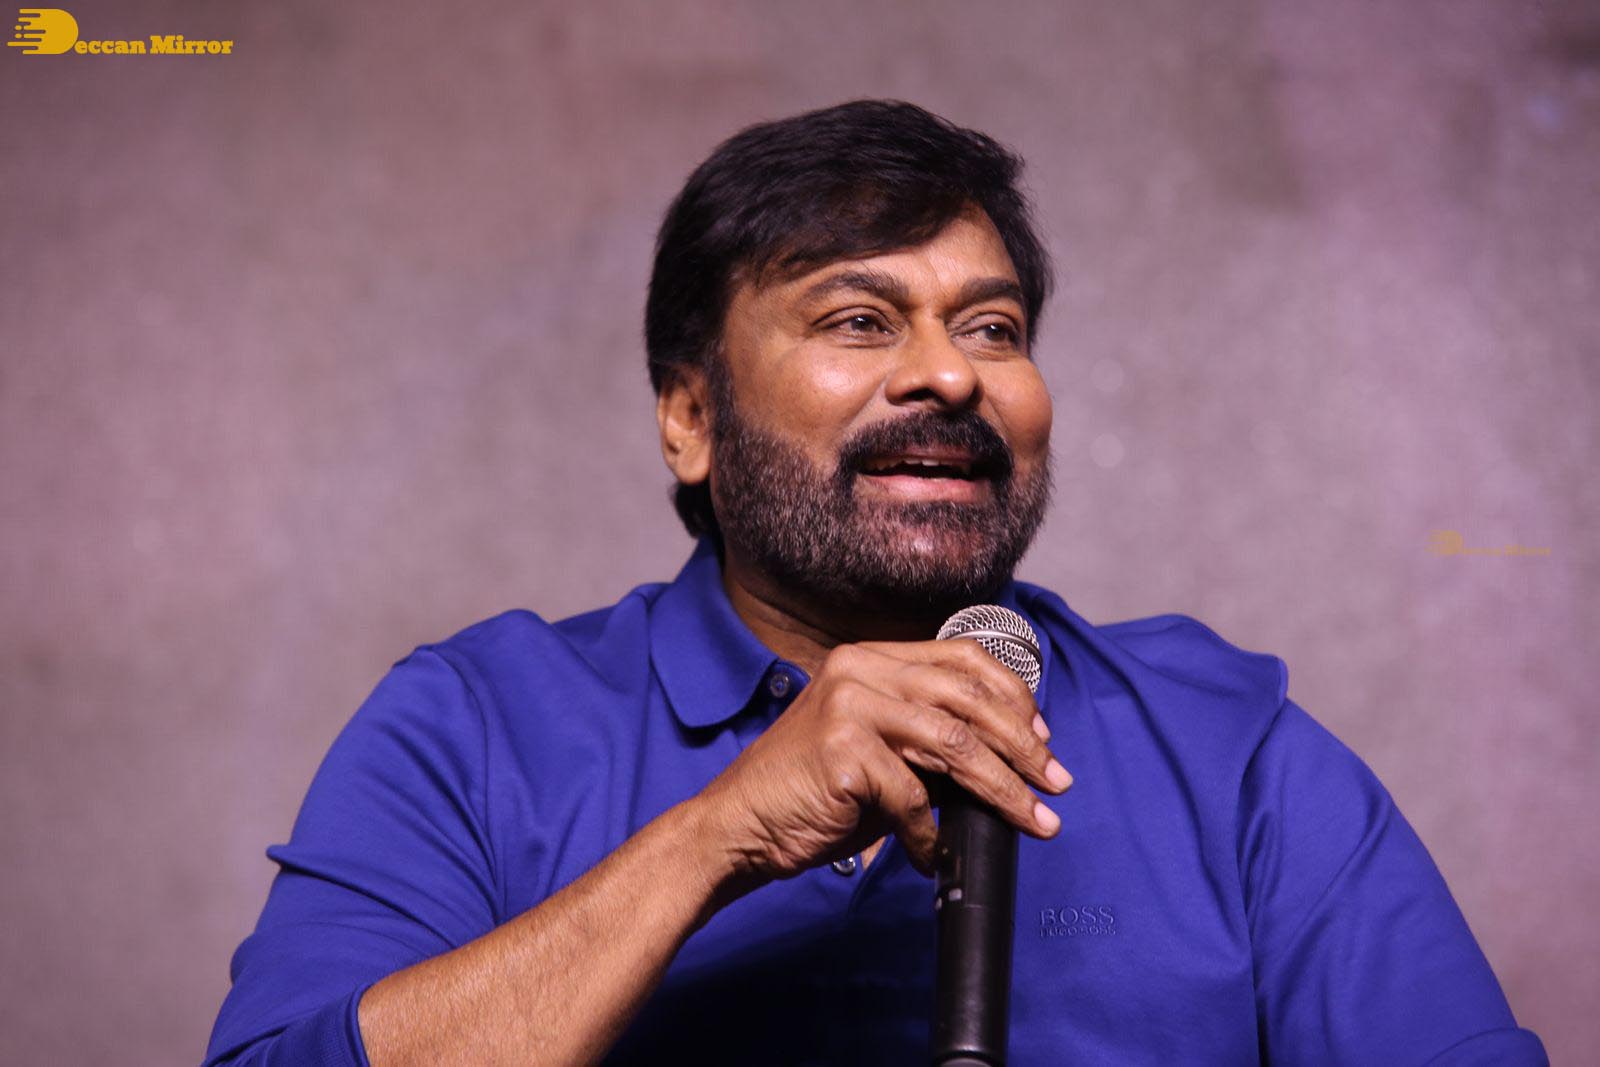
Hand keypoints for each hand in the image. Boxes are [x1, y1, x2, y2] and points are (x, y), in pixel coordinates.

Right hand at [695, 639, 1071, 886]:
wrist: (739, 825)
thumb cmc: (811, 792)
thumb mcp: (878, 751)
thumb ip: (929, 743)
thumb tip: (1007, 761)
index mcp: (871, 658)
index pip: (962, 658)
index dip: (1013, 696)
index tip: (1043, 737)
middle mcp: (860, 669)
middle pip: (968, 698)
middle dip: (1024, 746)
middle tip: (1056, 783)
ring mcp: (849, 706)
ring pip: (955, 744)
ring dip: (1004, 789)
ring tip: (1033, 820)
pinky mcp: (842, 751)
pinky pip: (911, 795)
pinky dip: (930, 833)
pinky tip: (932, 852)